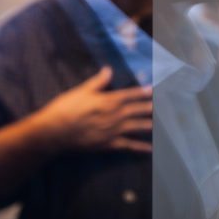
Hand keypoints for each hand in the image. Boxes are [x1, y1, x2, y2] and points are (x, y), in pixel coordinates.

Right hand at [37, 67, 152, 152]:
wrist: (53, 131)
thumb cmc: (65, 108)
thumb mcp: (81, 90)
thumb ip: (98, 81)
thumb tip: (109, 69)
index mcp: (109, 100)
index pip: (130, 94)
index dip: (143, 92)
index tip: (154, 90)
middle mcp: (115, 115)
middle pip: (137, 110)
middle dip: (150, 108)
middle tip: (164, 107)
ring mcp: (113, 130)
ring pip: (137, 127)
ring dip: (149, 125)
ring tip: (161, 124)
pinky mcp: (109, 144)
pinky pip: (128, 146)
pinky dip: (140, 148)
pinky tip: (151, 150)